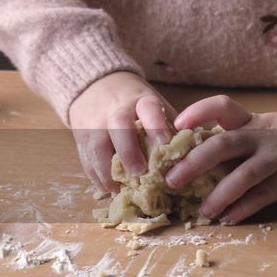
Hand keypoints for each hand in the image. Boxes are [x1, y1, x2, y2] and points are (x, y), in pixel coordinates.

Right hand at [67, 71, 176, 191]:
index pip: (148, 107)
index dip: (155, 123)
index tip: (164, 141)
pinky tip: (107, 189)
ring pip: (97, 146)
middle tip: (139, 172)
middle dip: (128, 150)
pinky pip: (86, 158)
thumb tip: (196, 153)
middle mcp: (115, 109)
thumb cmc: (134, 102)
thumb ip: (170, 126)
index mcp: (139, 100)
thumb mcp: (153, 105)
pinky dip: (95, 176)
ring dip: (107, 170)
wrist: (95, 86)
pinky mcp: (80, 137)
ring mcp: (94, 123)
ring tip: (119, 189)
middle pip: (118, 126)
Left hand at [164, 96, 276, 224]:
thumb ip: (234, 139)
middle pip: (224, 145)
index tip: (178, 124)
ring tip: (203, 210)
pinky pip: (264, 195)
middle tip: (172, 180)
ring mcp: (276, 157)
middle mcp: (261, 136)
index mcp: (250, 120)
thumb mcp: (262, 126)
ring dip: (220, 194)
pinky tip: (229, 219)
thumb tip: (190, 159)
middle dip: (195, 162)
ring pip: (244, 175)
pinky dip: (244, 208)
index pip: (223, 106)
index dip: (199, 112)